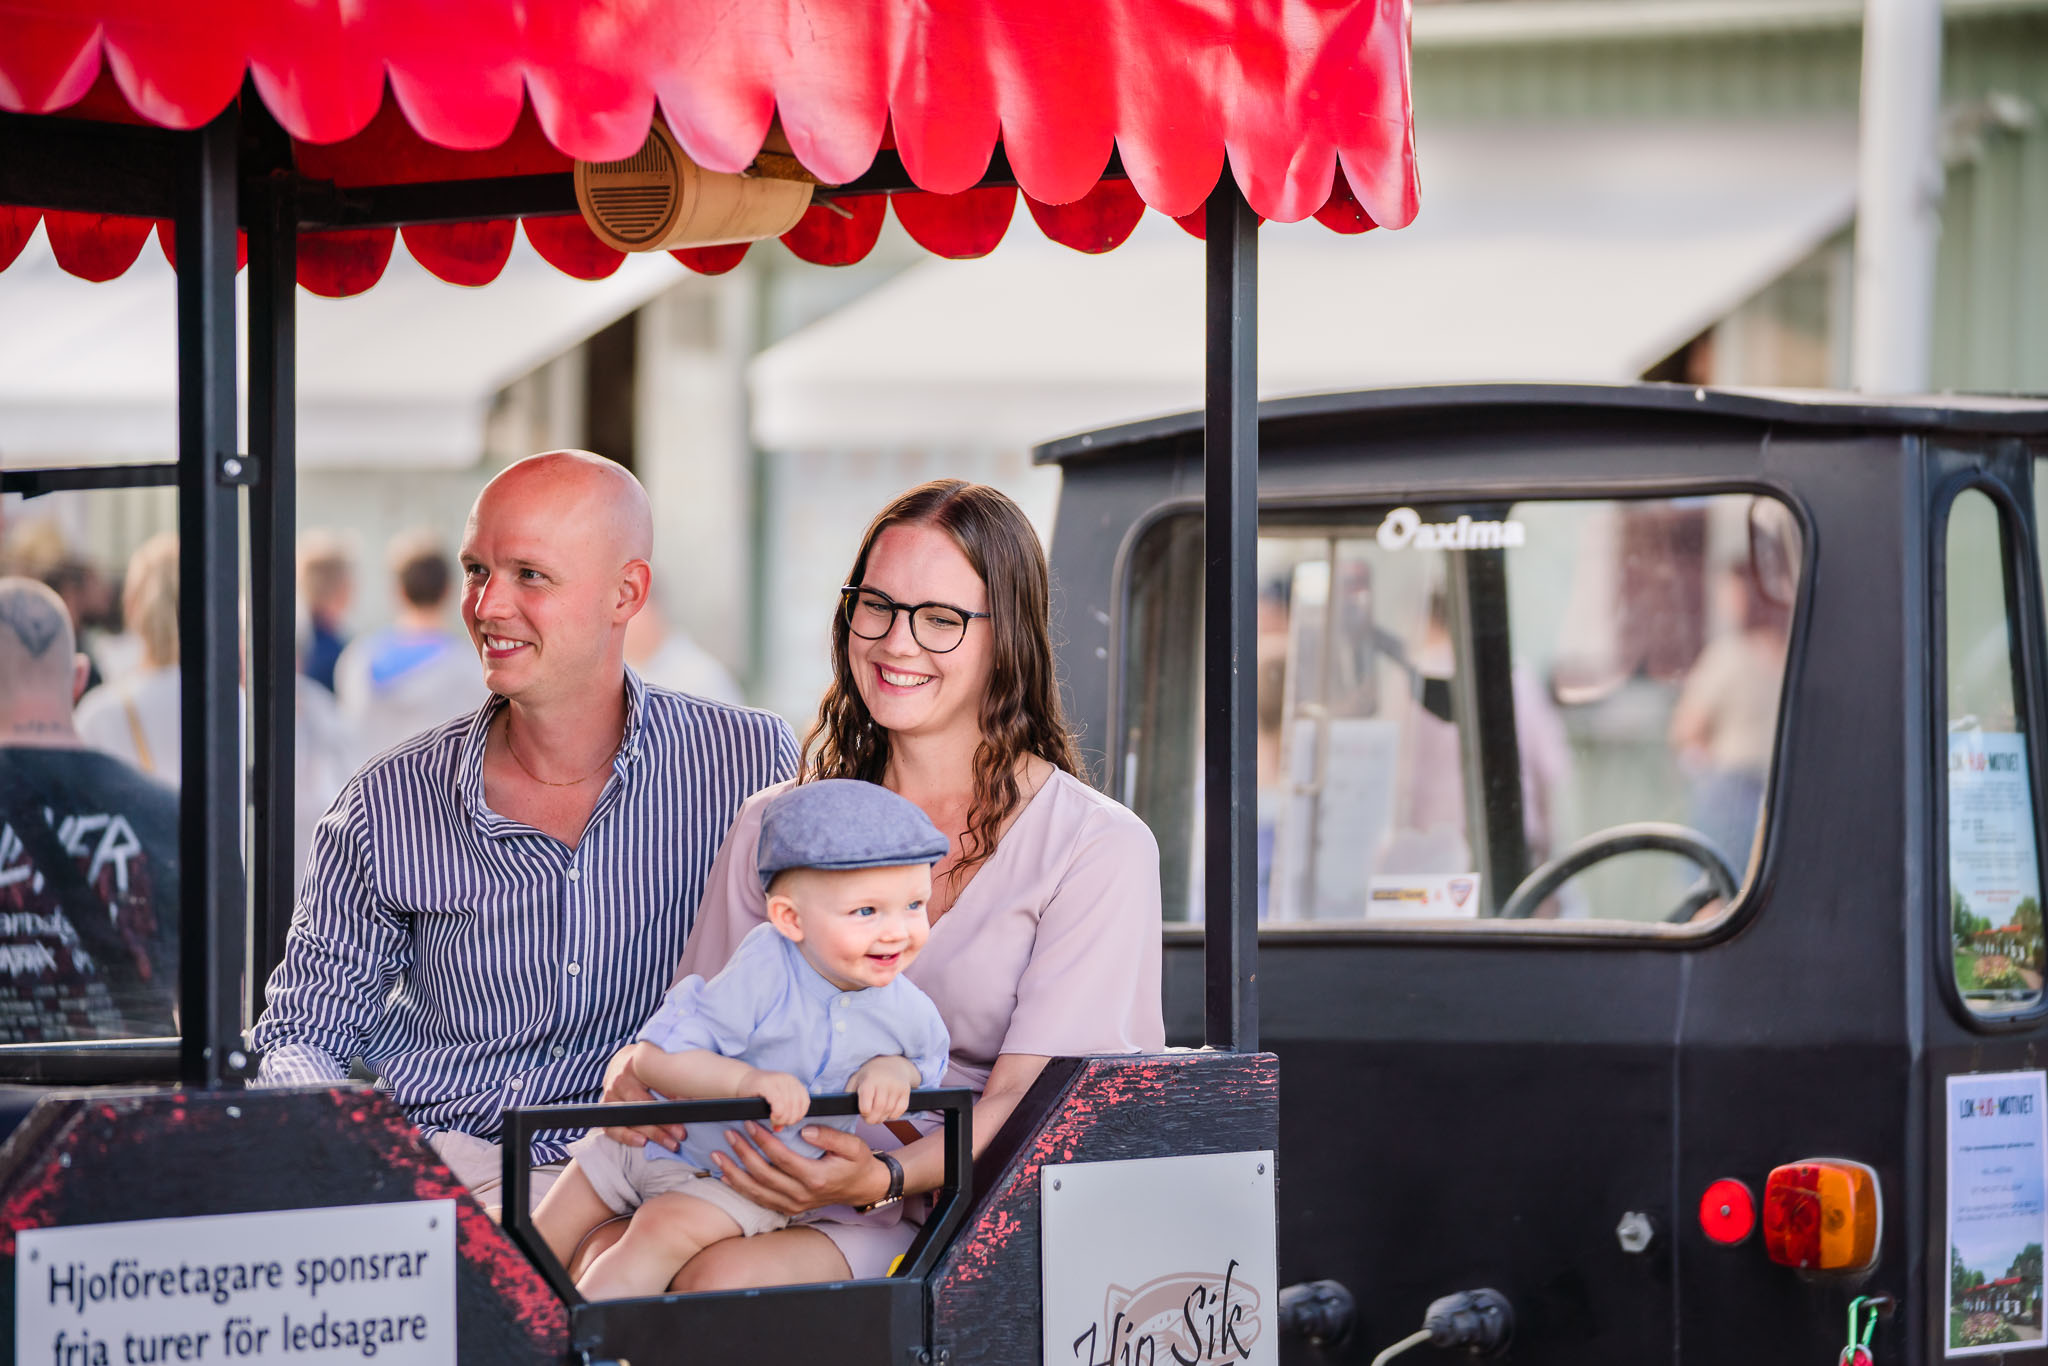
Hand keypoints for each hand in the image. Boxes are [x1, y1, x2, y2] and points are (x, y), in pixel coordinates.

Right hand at [599, 1044, 686, 1150]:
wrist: (624, 1060)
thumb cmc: (647, 1062)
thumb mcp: (659, 1061)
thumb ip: (671, 1076)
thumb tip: (691, 1094)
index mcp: (634, 1065)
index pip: (653, 1087)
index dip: (671, 1101)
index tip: (687, 1113)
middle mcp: (619, 1081)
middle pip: (641, 1107)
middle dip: (664, 1123)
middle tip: (682, 1134)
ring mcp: (609, 1095)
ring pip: (630, 1119)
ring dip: (652, 1133)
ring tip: (670, 1143)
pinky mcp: (605, 1109)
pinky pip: (612, 1128)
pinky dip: (627, 1137)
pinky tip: (643, 1142)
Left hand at [711, 1122, 890, 1215]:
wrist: (862, 1188)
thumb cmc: (857, 1163)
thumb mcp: (853, 1146)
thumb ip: (829, 1136)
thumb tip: (804, 1130)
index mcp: (816, 1178)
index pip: (782, 1158)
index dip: (763, 1140)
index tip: (749, 1123)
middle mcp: (801, 1195)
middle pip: (763, 1175)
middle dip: (743, 1153)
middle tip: (730, 1134)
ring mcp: (793, 1205)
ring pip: (756, 1191)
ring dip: (734, 1172)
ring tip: (718, 1154)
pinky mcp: (788, 1209)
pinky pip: (759, 1200)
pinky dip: (740, 1188)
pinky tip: (726, 1176)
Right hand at [742, 1068, 811, 1128]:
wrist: (740, 1080)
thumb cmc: (758, 1095)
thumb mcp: (776, 1101)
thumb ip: (784, 1112)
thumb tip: (783, 1128)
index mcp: (794, 1082)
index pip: (805, 1102)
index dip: (799, 1116)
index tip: (788, 1122)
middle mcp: (788, 1079)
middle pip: (797, 1106)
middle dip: (789, 1120)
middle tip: (779, 1125)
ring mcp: (778, 1080)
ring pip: (789, 1106)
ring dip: (782, 1119)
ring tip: (774, 1122)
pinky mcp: (766, 1084)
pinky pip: (778, 1103)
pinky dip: (777, 1114)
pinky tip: (771, 1117)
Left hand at [851, 1056, 918, 1124]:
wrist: (892, 1063)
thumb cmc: (870, 1074)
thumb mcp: (856, 1079)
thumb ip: (849, 1093)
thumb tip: (845, 1107)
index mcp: (869, 1080)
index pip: (866, 1106)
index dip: (863, 1113)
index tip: (863, 1112)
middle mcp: (884, 1082)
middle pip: (878, 1110)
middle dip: (872, 1119)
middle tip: (869, 1118)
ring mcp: (897, 1087)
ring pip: (889, 1112)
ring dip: (882, 1118)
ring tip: (877, 1114)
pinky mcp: (906, 1091)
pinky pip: (900, 1111)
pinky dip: (893, 1116)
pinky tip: (887, 1111)